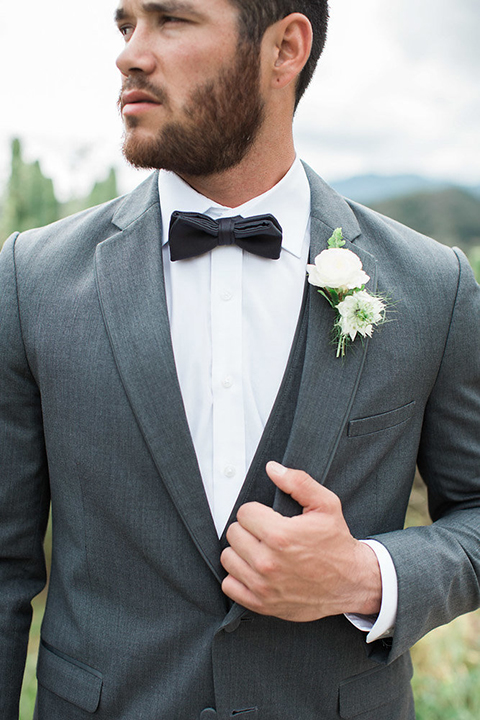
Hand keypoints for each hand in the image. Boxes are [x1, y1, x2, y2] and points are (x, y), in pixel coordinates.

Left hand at [220, 461, 381, 621]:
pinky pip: (230, 586)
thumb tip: (272, 469)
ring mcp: (263, 585)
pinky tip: (253, 569)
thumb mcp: (326, 505)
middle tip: (265, 532)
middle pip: (233, 534)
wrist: (351, 582)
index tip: (268, 518)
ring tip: (259, 549)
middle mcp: (268, 562)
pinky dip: (238, 577)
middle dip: (248, 529)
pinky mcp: (262, 603)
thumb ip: (298, 482)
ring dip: (241, 551)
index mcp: (281, 536)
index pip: (244, 513)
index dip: (256, 511)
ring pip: (228, 558)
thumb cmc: (337, 544)